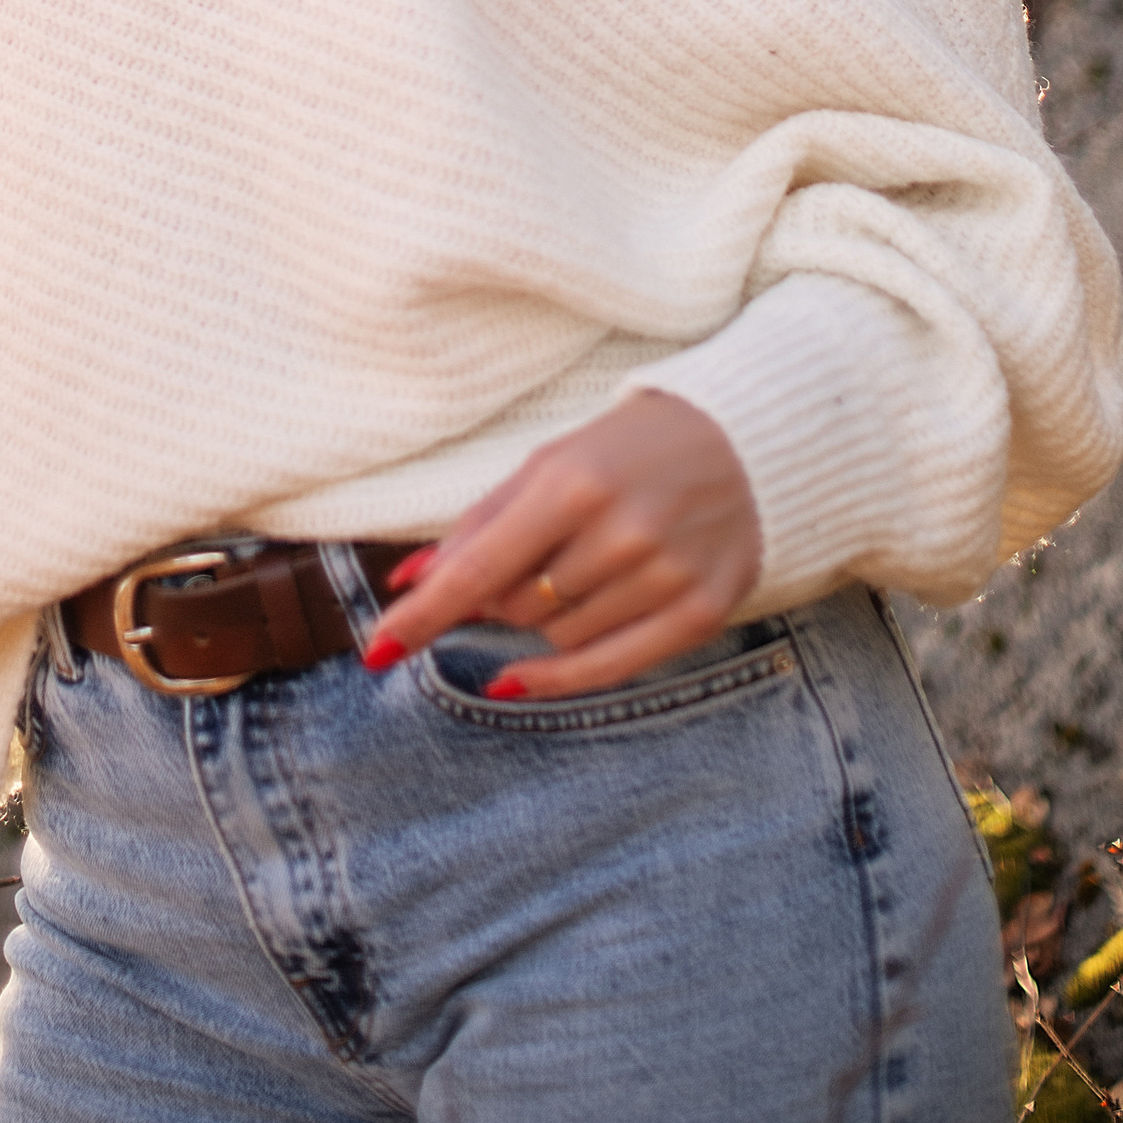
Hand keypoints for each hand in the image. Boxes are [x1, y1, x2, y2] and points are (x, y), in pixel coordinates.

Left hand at [360, 391, 760, 703]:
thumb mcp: (548, 464)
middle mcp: (623, 533)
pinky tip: (514, 678)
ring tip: (585, 565)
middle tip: (537, 552)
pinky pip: (607, 669)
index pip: (482, 569)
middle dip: (503, 592)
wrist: (744, 444)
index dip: (424, 614)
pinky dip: (554, 678)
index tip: (377, 650)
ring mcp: (667, 577)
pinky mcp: (702, 614)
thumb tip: (410, 581)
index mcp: (575, 483)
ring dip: (545, 617)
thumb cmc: (626, 450)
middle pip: (516, 607)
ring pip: (557, 638)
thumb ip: (479, 525)